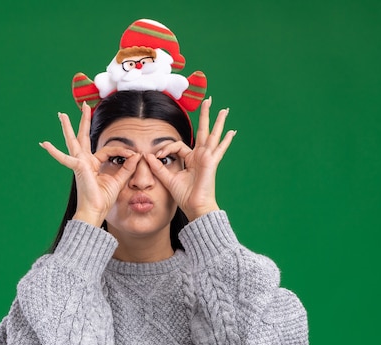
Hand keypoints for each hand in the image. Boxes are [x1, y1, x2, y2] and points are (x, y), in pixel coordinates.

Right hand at [40, 103, 140, 226]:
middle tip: (84, 105)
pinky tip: (44, 144)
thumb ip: (127, 167)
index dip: (122, 151)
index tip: (134, 154)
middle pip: (83, 137)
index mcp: (93, 164)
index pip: (108, 150)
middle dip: (84, 121)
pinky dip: (55, 152)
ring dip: (67, 127)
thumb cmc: (103, 199)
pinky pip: (66, 158)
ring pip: (73, 141)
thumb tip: (137, 155)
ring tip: (61, 115)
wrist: (95, 211)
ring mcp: (79, 163)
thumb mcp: (119, 180)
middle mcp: (84, 161)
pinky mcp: (77, 167)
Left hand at [144, 97, 235, 220]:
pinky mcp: (211, 163)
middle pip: (203, 131)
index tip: (157, 155)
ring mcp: (207, 158)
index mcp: (191, 160)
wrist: (195, 208)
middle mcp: (200, 156)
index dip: (166, 148)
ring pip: (213, 135)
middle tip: (208, 100)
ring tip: (223, 109)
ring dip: (218, 121)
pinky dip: (226, 141)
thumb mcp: (168, 179)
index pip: (178, 146)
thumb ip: (159, 168)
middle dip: (205, 116)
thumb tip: (148, 156)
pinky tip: (232, 131)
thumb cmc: (185, 196)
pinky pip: (219, 149)